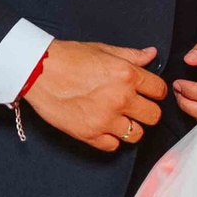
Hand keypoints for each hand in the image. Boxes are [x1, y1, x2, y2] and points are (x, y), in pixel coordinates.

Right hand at [27, 40, 165, 152]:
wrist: (38, 71)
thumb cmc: (68, 57)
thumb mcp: (103, 50)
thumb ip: (131, 55)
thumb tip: (152, 54)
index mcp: (126, 75)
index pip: (159, 90)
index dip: (155, 91)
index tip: (147, 92)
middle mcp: (120, 98)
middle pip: (154, 116)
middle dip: (147, 111)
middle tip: (135, 107)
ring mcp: (105, 119)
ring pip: (137, 134)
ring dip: (131, 127)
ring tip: (119, 118)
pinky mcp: (89, 134)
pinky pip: (113, 146)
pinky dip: (111, 139)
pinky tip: (103, 127)